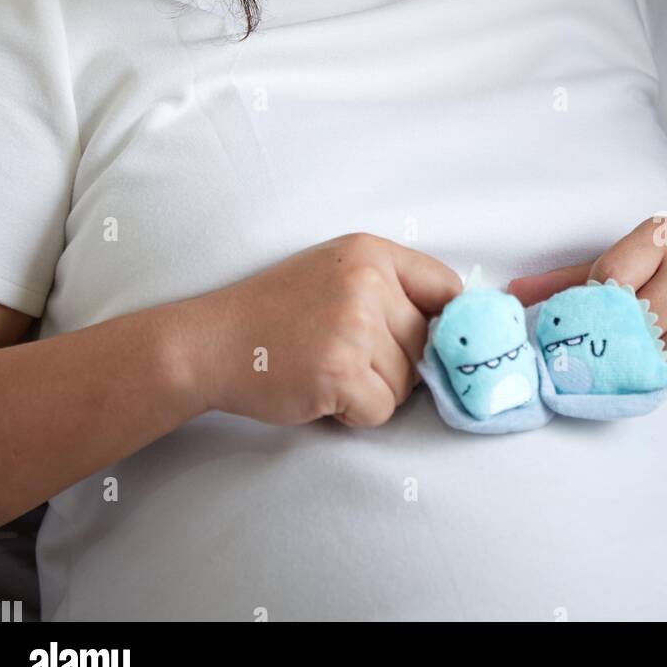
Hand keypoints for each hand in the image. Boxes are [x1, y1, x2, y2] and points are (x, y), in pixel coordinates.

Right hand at [180, 233, 461, 426]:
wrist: (213, 342)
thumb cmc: (276, 311)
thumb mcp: (337, 272)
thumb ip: (391, 287)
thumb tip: (453, 327)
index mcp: (371, 252)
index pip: (446, 288)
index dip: (444, 322)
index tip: (430, 340)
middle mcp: (368, 282)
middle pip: (427, 342)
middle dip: (397, 362)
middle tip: (346, 355)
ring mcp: (354, 327)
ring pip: (407, 382)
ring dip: (374, 390)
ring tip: (328, 370)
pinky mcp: (341, 371)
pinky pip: (381, 410)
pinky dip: (355, 414)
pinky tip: (322, 391)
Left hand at [507, 216, 666, 394]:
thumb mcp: (623, 269)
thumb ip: (569, 283)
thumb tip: (511, 293)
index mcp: (660, 234)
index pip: (609, 279)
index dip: (602, 307)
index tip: (609, 312)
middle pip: (637, 326)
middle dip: (632, 342)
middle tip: (643, 335)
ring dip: (660, 366)